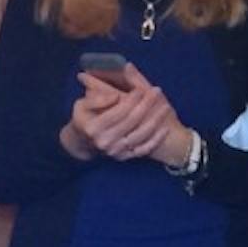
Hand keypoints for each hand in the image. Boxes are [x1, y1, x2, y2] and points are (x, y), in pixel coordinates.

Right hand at [73, 62, 189, 162]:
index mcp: (93, 127)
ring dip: (156, 120)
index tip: (142, 89)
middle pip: (132, 121)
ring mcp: (115, 151)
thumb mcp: (81, 104)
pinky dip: (156, 139)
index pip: (118, 111)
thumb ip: (97, 98)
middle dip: (146, 105)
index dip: (132, 100)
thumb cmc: (84, 118)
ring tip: (166, 106)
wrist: (83, 142)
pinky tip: (165, 128)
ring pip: (140, 135)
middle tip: (157, 92)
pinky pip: (144, 149)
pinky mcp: (124, 157)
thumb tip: (115, 96)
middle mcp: (105, 141)